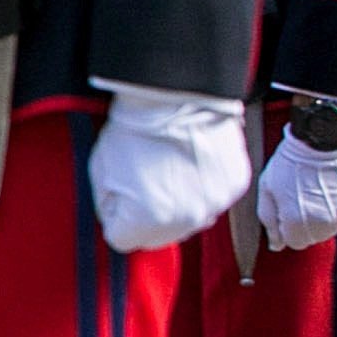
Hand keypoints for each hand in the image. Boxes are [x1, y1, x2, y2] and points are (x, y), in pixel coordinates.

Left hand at [90, 82, 252, 253]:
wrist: (175, 97)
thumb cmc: (136, 129)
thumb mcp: (101, 171)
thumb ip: (108, 206)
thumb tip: (118, 219)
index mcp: (149, 219)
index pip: (123, 239)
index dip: (116, 217)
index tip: (118, 197)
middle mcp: (187, 218)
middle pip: (158, 236)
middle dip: (146, 217)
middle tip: (142, 182)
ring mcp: (215, 203)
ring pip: (189, 220)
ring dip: (177, 205)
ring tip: (167, 171)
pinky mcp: (234, 186)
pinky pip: (213, 200)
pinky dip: (201, 188)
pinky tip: (190, 165)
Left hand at [257, 117, 336, 250]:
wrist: (326, 138)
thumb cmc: (293, 160)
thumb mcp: (268, 187)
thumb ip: (269, 219)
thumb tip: (275, 245)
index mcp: (297, 223)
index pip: (294, 243)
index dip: (289, 227)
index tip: (289, 208)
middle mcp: (324, 224)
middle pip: (315, 236)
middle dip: (307, 222)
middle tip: (305, 195)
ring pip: (335, 226)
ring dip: (327, 214)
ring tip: (321, 187)